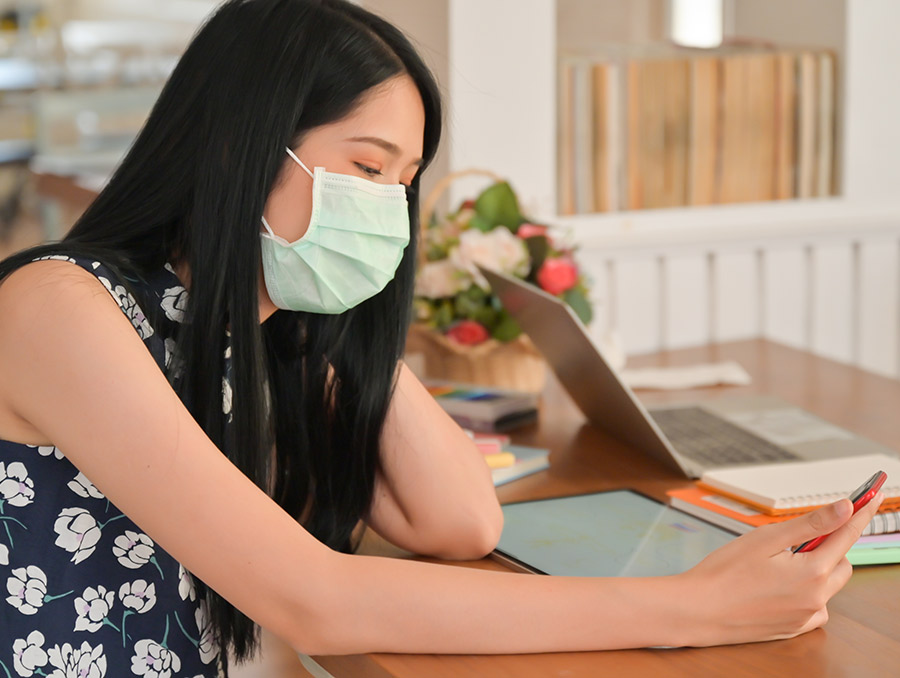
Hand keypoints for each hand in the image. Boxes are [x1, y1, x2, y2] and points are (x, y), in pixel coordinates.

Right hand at [676, 492, 883, 646]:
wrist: (698, 611)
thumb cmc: (724, 573)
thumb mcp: (765, 539)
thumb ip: (809, 524)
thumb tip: (844, 508)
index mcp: (812, 572)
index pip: (846, 535)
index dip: (860, 512)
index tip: (872, 495)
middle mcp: (816, 598)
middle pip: (841, 562)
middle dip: (829, 546)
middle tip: (797, 538)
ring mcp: (806, 616)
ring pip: (829, 586)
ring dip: (818, 570)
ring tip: (779, 565)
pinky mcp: (794, 629)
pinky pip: (815, 607)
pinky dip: (807, 594)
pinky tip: (779, 587)